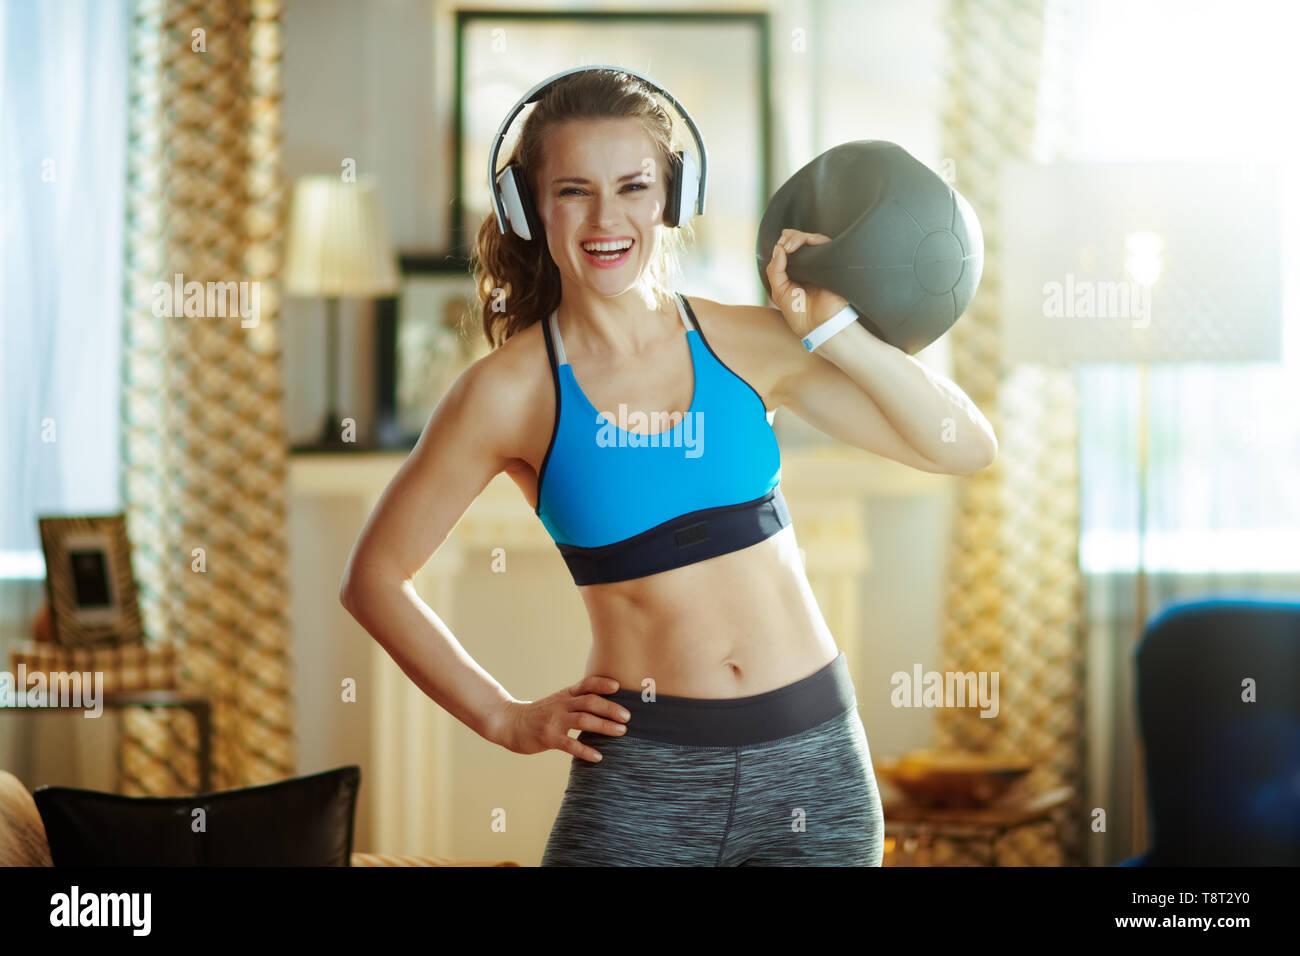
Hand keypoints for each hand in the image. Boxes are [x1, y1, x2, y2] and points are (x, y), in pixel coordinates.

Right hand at [489, 674, 629, 761]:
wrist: (510, 723)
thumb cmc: (540, 714)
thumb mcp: (558, 702)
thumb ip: (578, 700)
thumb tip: (608, 704)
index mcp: (566, 695)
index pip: (586, 684)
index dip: (603, 683)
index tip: (619, 686)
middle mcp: (562, 705)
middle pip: (590, 702)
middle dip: (610, 708)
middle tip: (628, 716)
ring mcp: (555, 721)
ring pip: (583, 720)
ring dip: (604, 726)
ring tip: (621, 732)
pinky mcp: (548, 738)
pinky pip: (570, 744)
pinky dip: (586, 750)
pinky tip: (598, 757)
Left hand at [765, 228, 850, 338]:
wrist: (818, 325)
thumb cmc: (800, 314)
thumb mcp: (779, 292)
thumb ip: (775, 270)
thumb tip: (778, 248)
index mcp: (795, 272)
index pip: (789, 249)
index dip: (783, 243)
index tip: (778, 246)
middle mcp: (808, 266)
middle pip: (799, 240)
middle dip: (789, 237)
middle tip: (783, 245)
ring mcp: (820, 263)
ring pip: (811, 239)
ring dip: (797, 237)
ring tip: (789, 247)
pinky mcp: (831, 262)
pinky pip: (823, 243)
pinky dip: (810, 239)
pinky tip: (798, 248)